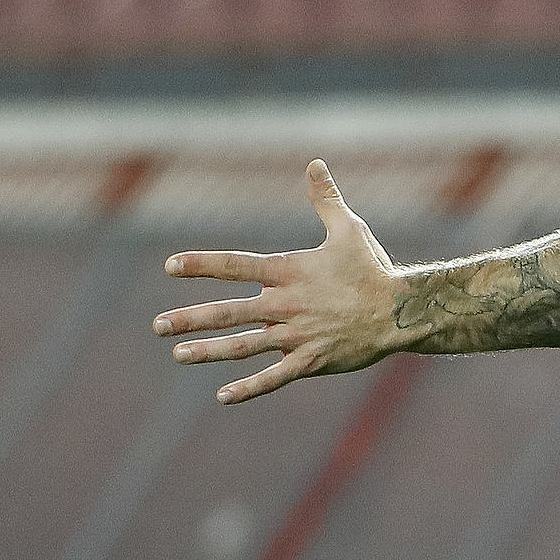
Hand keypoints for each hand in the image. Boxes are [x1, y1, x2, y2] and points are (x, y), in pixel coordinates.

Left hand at [154, 161, 402, 404]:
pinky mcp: (312, 360)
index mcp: (289, 272)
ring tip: (179, 354)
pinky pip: (275, 377)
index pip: (236, 266)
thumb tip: (315, 164)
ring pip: (244, 346)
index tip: (171, 266)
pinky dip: (249, 387)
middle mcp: (286, 304)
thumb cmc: (373, 269)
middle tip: (158, 325)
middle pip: (229, 312)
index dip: (202, 265)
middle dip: (191, 319)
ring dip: (208, 351)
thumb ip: (325, 199)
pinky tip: (223, 396)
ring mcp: (297, 335)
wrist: (401, 311)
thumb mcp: (348, 230)